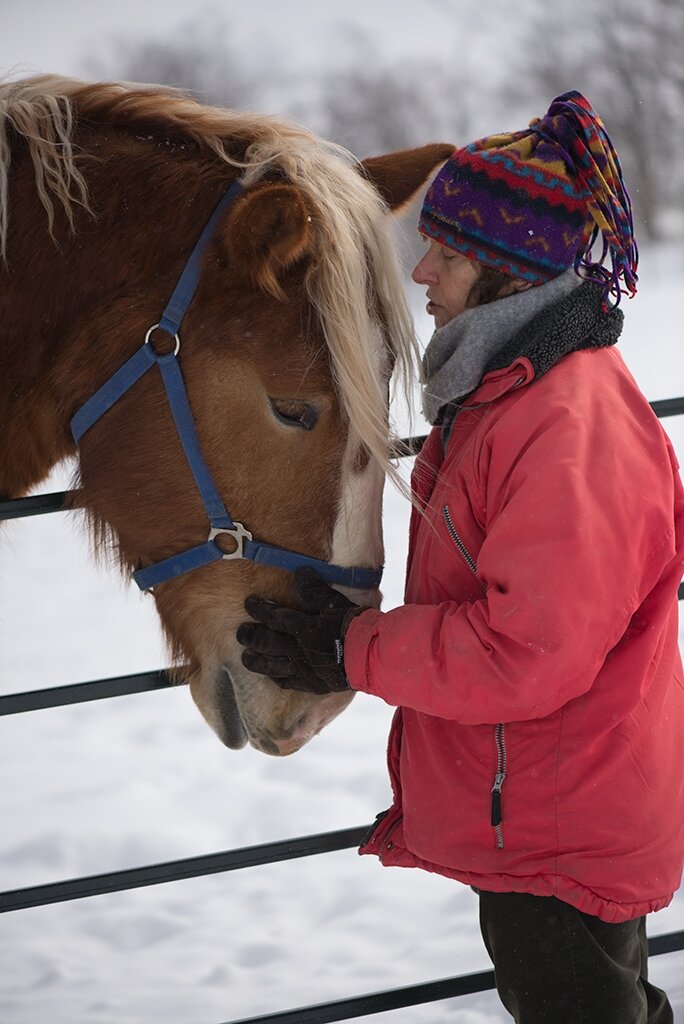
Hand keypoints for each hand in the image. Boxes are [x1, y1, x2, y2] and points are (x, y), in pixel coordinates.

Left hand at [237, 568, 366, 693]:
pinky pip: (288, 682)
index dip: (260, 609)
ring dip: (256, 660)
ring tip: (245, 658)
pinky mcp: (312, 683)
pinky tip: (271, 675)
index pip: (274, 617)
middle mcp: (298, 648)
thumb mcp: (336, 602)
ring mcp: (303, 668)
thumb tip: (299, 573)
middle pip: (267, 642)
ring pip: (272, 665)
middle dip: (251, 636)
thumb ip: (315, 589)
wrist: (371, 657)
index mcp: (303, 626)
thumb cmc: (355, 626)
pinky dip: (276, 677)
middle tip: (241, 633)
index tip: (249, 604)